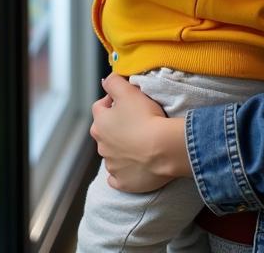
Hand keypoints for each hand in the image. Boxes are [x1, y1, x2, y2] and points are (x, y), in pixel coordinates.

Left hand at [89, 74, 191, 192]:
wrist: (164, 148)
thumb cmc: (146, 117)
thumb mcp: (128, 90)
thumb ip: (113, 81)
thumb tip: (106, 80)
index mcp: (100, 124)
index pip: (100, 107)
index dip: (112, 102)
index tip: (127, 102)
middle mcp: (101, 146)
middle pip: (105, 132)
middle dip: (116, 126)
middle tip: (135, 121)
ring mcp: (112, 166)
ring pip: (112, 154)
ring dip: (121, 148)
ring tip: (140, 142)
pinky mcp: (123, 182)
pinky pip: (117, 177)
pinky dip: (123, 172)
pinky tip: (133, 166)